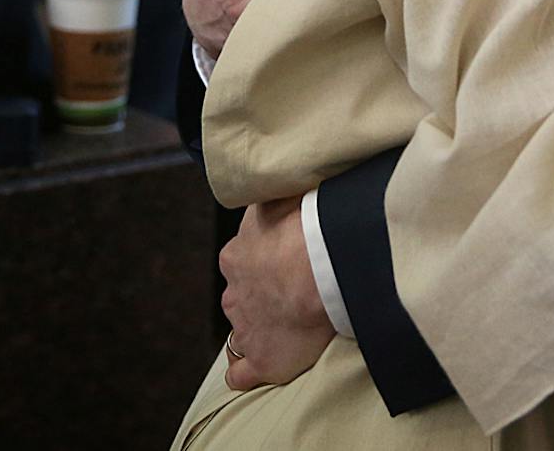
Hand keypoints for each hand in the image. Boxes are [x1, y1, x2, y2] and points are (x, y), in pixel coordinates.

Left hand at [219, 196, 333, 389]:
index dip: (263, 267)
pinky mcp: (262, 361)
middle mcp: (234, 294)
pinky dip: (248, 373)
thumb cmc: (307, 222)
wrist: (319, 262)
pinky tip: (263, 366)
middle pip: (241, 299)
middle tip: (294, 295)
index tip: (285, 266)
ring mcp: (245, 328)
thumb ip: (271, 197)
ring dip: (260, 331)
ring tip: (289, 328)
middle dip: (261, 299)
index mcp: (235, 256)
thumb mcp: (281, 195)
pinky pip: (240, 374)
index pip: (241, 264)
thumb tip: (272, 180)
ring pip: (243, 332)